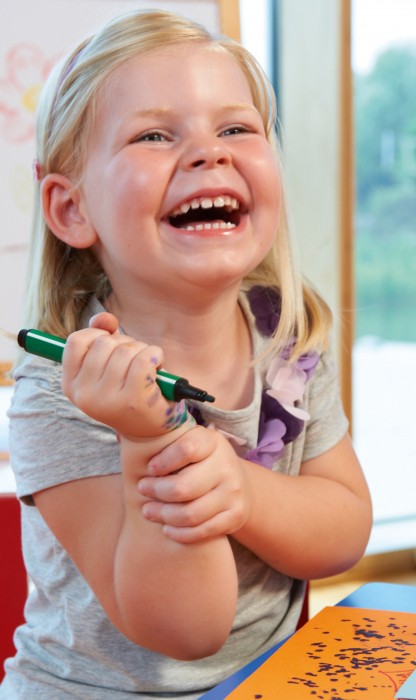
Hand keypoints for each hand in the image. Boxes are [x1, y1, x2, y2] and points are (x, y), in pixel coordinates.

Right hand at [61, 312, 178, 438]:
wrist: (150, 431)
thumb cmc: (128, 392)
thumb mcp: (109, 366)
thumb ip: (101, 337)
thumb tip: (104, 318)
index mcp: (71, 386)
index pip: (75, 341)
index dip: (96, 334)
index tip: (110, 345)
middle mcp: (85, 395)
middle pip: (104, 343)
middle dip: (124, 343)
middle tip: (133, 361)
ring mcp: (109, 399)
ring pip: (126, 349)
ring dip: (142, 350)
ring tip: (146, 367)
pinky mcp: (135, 400)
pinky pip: (145, 358)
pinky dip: (155, 355)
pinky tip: (158, 367)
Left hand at [137, 426, 250, 542]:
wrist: (238, 483)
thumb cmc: (200, 461)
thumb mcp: (191, 443)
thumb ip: (165, 442)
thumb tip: (121, 438)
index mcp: (212, 442)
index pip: (187, 449)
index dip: (163, 461)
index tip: (149, 468)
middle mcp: (226, 465)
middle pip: (184, 487)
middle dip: (157, 492)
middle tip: (143, 490)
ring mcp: (233, 492)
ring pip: (191, 513)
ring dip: (164, 515)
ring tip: (149, 511)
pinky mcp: (235, 515)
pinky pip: (202, 531)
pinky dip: (180, 533)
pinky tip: (167, 528)